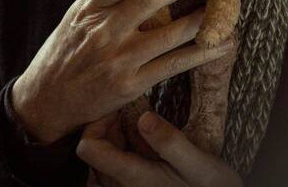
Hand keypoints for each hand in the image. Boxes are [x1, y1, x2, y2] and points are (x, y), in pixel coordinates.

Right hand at [10, 0, 233, 142]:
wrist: (45, 101)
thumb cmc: (63, 53)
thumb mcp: (76, 16)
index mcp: (93, 7)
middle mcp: (107, 29)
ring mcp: (120, 57)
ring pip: (169, 33)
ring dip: (201, 17)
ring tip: (225, 4)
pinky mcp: (131, 83)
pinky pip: (173, 65)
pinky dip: (200, 54)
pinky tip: (221, 45)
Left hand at [76, 109, 243, 186]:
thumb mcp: (199, 163)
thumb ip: (171, 142)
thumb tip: (142, 118)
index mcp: (134, 179)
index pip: (88, 148)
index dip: (97, 123)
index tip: (118, 109)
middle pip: (90, 155)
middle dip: (106, 129)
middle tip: (131, 114)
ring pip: (97, 166)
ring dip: (110, 144)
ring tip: (134, 131)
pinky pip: (107, 179)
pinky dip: (114, 160)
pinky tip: (136, 150)